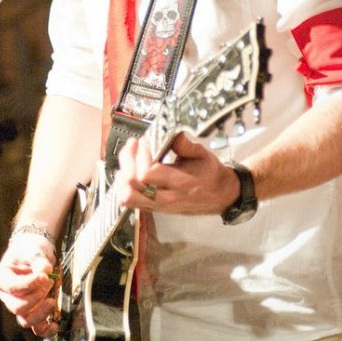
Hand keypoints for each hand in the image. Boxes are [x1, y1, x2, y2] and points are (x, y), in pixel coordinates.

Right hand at [0, 232, 58, 337]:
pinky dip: (46, 330)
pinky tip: (55, 325)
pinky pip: (36, 328)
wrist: (36, 253)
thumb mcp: (33, 249)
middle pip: (17, 307)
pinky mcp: (32, 312)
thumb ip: (37, 260)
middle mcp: (7, 295)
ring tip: (52, 300)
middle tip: (49, 282)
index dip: (28, 284)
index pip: (11, 286)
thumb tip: (44, 271)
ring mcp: (19, 305)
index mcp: (2, 278)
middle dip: (36, 297)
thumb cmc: (30, 250)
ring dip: (41, 313)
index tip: (43, 276)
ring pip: (25, 320)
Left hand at [114, 132, 239, 215]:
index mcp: (179, 182)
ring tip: (129, 159)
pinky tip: (130, 171)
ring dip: (122, 176)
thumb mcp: (202, 154)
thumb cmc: (209, 173)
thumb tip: (170, 132)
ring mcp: (158, 205)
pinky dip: (123, 186)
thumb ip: (184, 144)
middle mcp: (166, 197)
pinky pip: (129, 202)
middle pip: (131, 186)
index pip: (147, 173)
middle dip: (127, 161)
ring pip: (126, 197)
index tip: (146, 142)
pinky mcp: (153, 208)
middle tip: (133, 146)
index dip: (141, 155)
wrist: (219, 195)